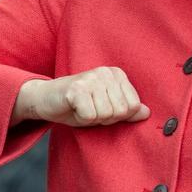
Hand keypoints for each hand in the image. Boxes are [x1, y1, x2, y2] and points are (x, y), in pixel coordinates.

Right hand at [12, 67, 149, 126]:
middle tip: (89, 109)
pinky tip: (73, 109)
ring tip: (81, 108)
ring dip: (92, 118)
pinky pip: (90, 116)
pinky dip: (81, 119)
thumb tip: (146, 113)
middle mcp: (105, 72)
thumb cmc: (78, 105)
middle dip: (104, 118)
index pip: (133, 106)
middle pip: (120, 112)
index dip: (116, 115)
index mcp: (117, 74)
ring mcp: (91, 79)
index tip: (100, 107)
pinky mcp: (76, 89)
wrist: (45, 98)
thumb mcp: (106, 108)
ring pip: (106, 115)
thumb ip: (127, 110)